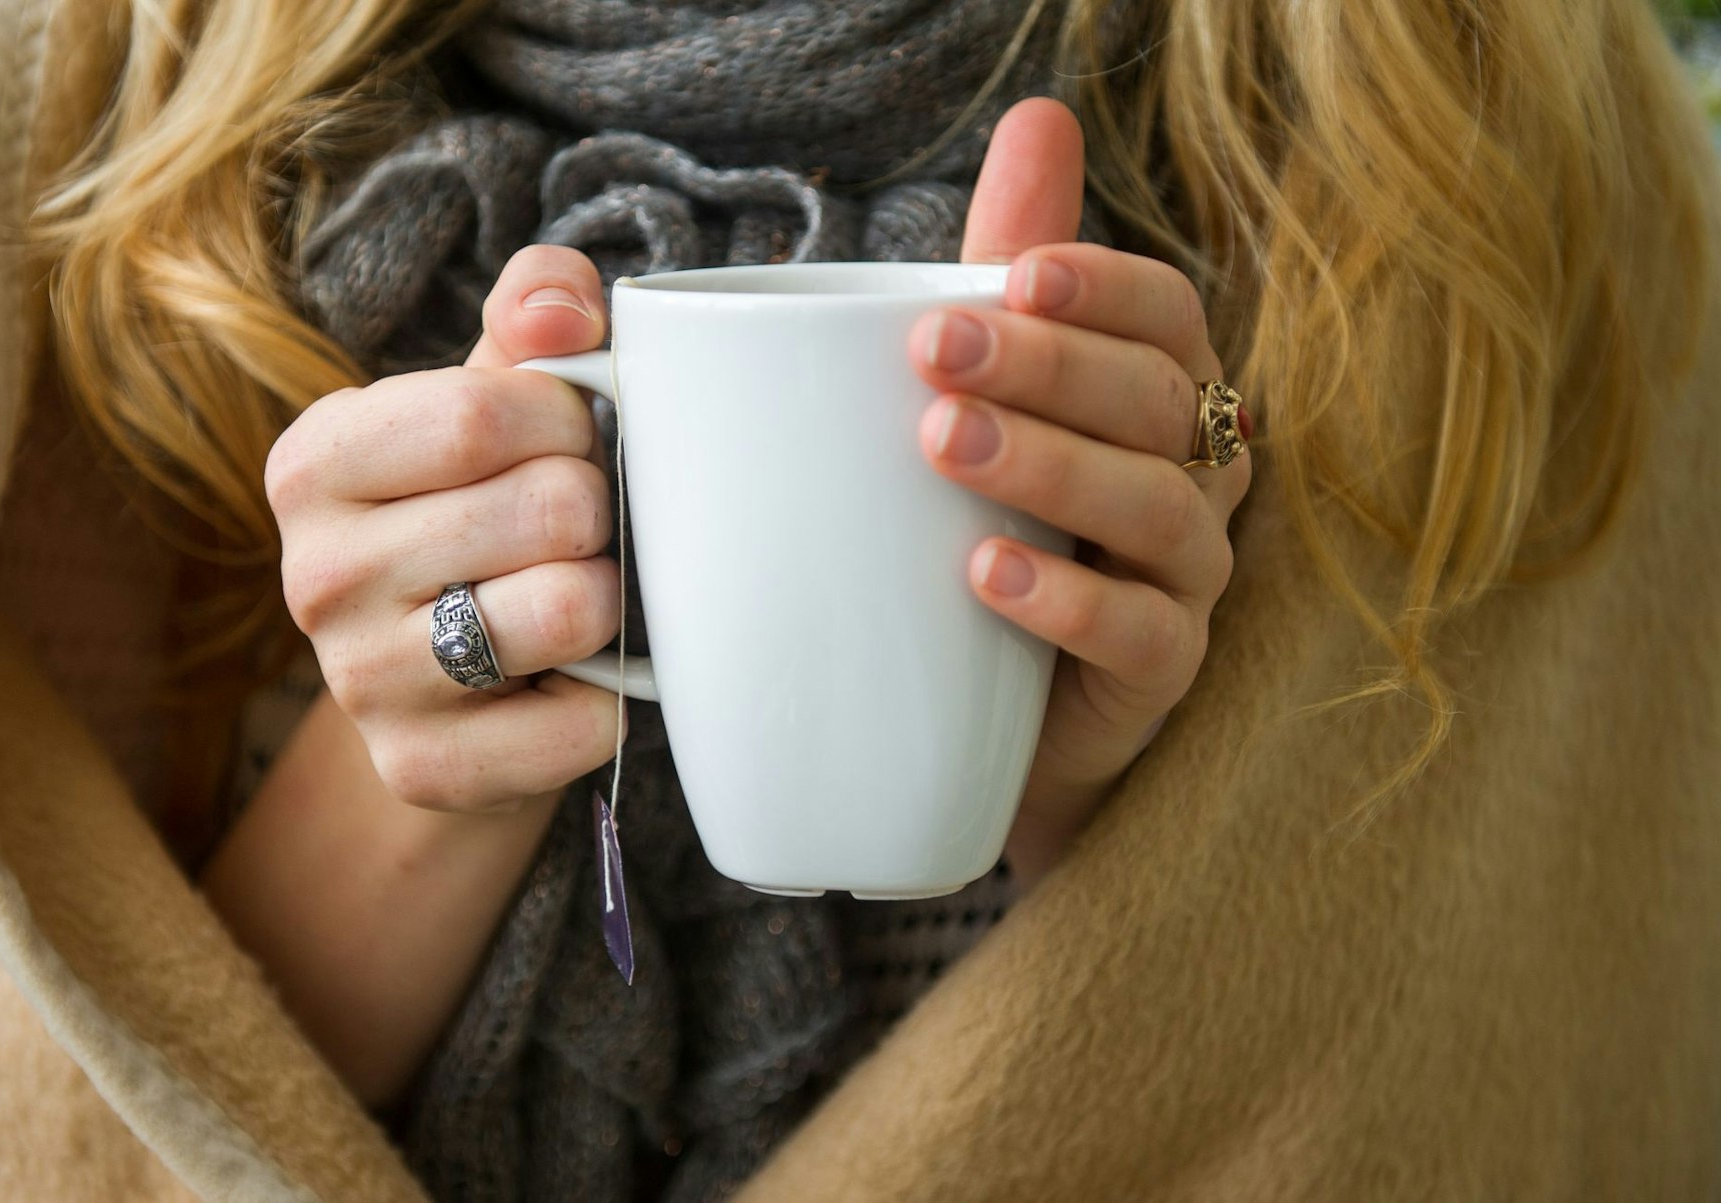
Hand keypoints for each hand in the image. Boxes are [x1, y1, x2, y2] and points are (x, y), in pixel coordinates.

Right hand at [266, 245, 625, 812]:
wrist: (450, 691)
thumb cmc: (482, 512)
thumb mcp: (492, 398)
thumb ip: (533, 315)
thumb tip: (568, 308)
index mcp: (314, 461)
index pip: (487, 412)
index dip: (570, 420)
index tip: (571, 440)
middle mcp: (313, 575)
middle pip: (546, 508)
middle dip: (597, 512)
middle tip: (576, 532)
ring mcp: (359, 683)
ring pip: (570, 610)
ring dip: (609, 600)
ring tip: (575, 597)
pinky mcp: (420, 771)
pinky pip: (583, 722)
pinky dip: (608, 699)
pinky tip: (569, 681)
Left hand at [914, 99, 1251, 887]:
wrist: (990, 718)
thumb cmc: (995, 529)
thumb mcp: (992, 397)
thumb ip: (1011, 274)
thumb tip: (1041, 114)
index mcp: (1158, 396)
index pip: (1169, 318)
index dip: (1104, 288)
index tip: (1012, 273)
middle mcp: (1195, 477)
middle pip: (1157, 401)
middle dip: (1051, 365)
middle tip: (935, 351)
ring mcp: (1188, 580)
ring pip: (1158, 510)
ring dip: (1051, 468)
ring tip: (944, 445)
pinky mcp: (1161, 677)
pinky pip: (1145, 635)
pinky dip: (1068, 602)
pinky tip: (984, 574)